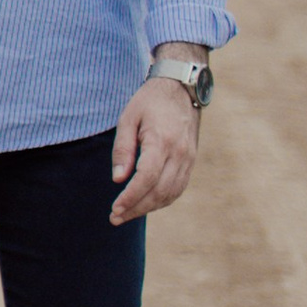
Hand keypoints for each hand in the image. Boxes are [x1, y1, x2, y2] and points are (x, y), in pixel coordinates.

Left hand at [108, 74, 199, 223]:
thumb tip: (118, 179)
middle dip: (136, 208)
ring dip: (148, 208)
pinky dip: (162, 200)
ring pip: (170, 193)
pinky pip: (178, 188)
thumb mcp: (128, 118)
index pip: (146, 178)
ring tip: (127, 214)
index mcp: (162, 141)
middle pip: (159, 191)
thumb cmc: (149, 102)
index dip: (131, 197)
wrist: (180, 88)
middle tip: (115, 218)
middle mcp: (180, 153)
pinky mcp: (191, 161)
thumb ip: (123, 149)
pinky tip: (146, 204)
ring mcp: (189, 159)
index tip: (115, 209)